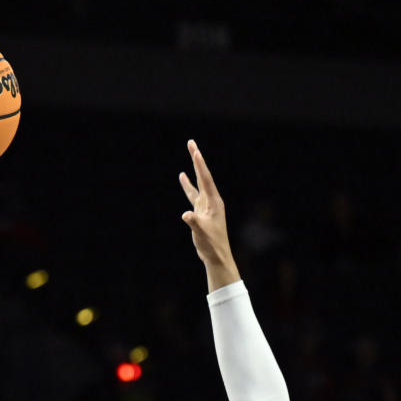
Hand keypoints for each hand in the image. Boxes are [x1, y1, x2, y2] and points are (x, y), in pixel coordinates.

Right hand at [179, 140, 240, 290]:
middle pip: (203, 176)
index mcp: (214, 202)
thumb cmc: (211, 245)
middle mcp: (211, 201)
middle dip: (197, 160)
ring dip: (193, 170)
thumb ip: (194, 222)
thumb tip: (186, 215)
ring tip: (191, 155)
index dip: (199, 164)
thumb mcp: (202, 233)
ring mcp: (206, 206)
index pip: (205, 179)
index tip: (194, 150)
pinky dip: (188, 186)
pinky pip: (193, 194)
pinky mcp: (201, 212)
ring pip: (198, 183)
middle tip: (191, 143)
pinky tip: (183, 178)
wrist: (216, 256)